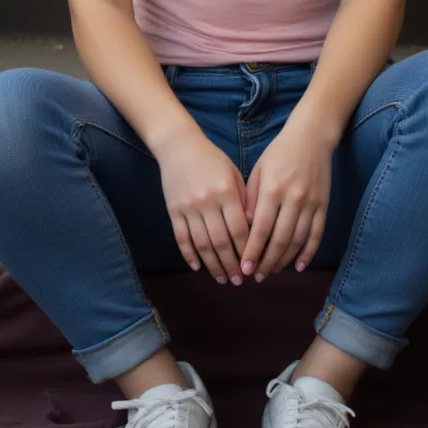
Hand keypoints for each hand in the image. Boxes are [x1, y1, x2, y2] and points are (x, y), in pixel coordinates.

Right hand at [158, 130, 249, 284]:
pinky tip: (197, 267)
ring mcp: (188, 207)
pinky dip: (189, 255)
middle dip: (232, 265)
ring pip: (202, 244)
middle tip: (239, 281)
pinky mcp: (173, 210)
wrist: (179, 146)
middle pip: (221, 241)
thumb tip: (253, 230)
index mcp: (226, 191)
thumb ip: (243, 200)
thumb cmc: (212, 159)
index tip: (254, 265)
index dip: (247, 251)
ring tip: (222, 279)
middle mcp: (207, 202)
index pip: (239, 229)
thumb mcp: (233, 174)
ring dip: (213, 265)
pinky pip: (181, 238)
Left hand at [241, 121, 332, 280]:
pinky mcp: (323, 205)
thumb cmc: (279, 153)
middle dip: (266, 261)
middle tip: (256, 276)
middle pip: (280, 240)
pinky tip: (298, 265)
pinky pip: (316, 234)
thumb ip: (251, 199)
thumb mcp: (259, 170)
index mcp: (273, 189)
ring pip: (298, 241)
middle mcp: (293, 199)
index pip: (261, 228)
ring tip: (271, 272)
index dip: (253, 251)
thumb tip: (246, 228)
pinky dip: (308, 252)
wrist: (311, 137)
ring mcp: (311, 203)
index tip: (244, 266)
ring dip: (283, 260)